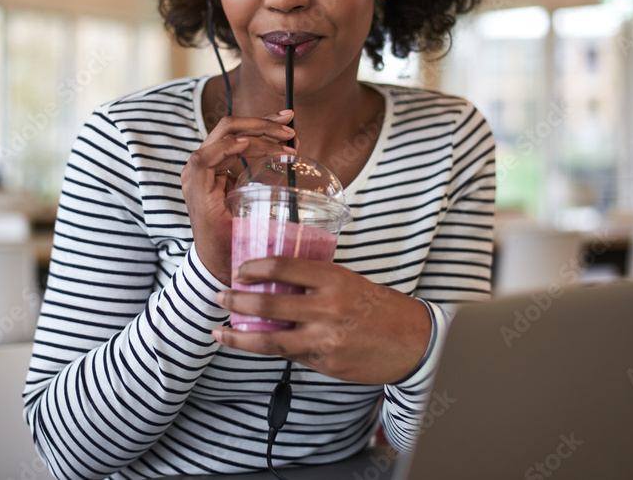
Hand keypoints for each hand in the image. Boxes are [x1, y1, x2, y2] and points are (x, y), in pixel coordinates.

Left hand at [182, 110, 296, 284]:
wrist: (217, 259)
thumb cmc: (224, 247)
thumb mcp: (234, 228)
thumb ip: (245, 202)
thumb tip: (274, 180)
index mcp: (196, 184)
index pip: (209, 153)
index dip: (227, 146)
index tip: (250, 144)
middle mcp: (198, 170)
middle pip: (225, 132)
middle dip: (258, 127)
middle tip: (287, 132)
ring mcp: (209, 165)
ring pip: (235, 132)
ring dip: (263, 127)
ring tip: (288, 125)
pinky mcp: (220, 166)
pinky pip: (239, 143)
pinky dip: (261, 137)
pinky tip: (279, 135)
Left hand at [211, 258, 431, 384]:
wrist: (413, 341)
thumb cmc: (378, 307)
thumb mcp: (349, 282)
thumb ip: (315, 282)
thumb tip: (274, 282)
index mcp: (334, 279)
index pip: (282, 267)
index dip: (254, 268)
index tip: (239, 270)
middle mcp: (328, 308)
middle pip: (269, 305)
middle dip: (237, 301)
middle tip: (219, 297)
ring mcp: (326, 340)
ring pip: (271, 340)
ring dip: (239, 337)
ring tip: (220, 332)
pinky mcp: (326, 364)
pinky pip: (290, 355)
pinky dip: (270, 349)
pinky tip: (254, 345)